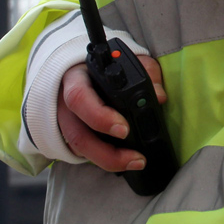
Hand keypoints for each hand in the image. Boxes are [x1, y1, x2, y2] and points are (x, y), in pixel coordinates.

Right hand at [57, 56, 165, 172]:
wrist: (87, 71)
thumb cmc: (108, 66)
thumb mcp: (129, 61)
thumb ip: (147, 72)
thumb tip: (159, 96)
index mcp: (76, 79)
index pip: (79, 97)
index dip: (100, 116)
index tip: (125, 129)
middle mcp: (65, 103)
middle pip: (77, 133)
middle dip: (106, 150)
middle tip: (135, 156)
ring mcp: (65, 122)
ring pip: (79, 149)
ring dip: (108, 160)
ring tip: (135, 162)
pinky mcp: (70, 136)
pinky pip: (83, 153)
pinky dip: (103, 159)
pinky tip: (123, 161)